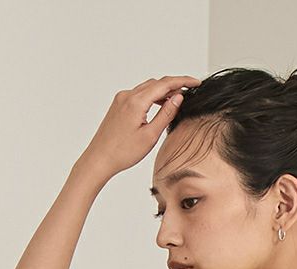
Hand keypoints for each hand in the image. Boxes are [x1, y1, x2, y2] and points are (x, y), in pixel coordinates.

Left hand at [76, 75, 201, 182]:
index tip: (196, 82)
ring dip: (163, 90)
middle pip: (156, 83)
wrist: (99, 159)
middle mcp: (127, 96)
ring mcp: (121, 99)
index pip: (165, 84)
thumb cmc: (122, 152)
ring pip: (147, 87)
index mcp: (136, 102)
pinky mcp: (118, 105)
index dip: (183, 81)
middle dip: (174, 84)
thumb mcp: (150, 135)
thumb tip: (178, 97)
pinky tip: (159, 104)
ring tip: (177, 99)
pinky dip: (152, 96)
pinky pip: (139, 94)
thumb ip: (166, 114)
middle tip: (190, 90)